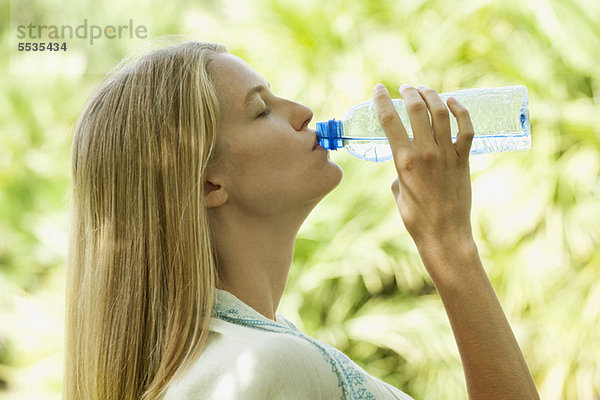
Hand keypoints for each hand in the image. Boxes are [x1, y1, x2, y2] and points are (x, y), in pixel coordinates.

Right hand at [373, 83, 474, 254]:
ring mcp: (447, 155)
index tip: (378, 89)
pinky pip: (466, 128)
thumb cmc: (415, 218)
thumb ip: (398, 171)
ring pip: (441, 113)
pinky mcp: (464, 160)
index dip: (382, 100)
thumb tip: (403, 161)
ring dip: (432, 96)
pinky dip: (461, 111)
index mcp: (404, 161)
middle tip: (405, 88)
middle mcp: (426, 153)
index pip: (389, 120)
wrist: (444, 235)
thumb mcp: (397, 191)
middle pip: (417, 109)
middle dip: (409, 93)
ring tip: (424, 91)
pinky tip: (453, 102)